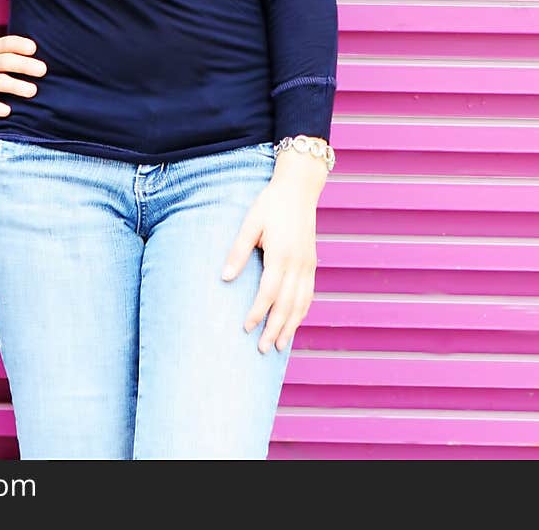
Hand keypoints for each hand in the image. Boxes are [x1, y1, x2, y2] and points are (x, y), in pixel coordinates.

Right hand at [0, 35, 47, 116]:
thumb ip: (4, 54)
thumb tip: (35, 59)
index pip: (5, 43)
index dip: (19, 44)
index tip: (33, 48)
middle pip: (6, 62)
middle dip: (25, 65)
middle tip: (42, 69)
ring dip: (16, 86)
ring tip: (32, 91)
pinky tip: (7, 111)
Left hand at [220, 159, 325, 353]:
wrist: (299, 187)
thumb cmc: (271, 203)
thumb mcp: (250, 222)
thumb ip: (238, 251)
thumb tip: (225, 278)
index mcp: (281, 253)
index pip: (269, 292)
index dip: (258, 312)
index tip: (246, 328)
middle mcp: (298, 263)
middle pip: (287, 304)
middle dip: (275, 329)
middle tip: (262, 350)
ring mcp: (308, 264)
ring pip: (301, 303)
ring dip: (290, 326)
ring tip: (279, 346)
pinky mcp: (312, 262)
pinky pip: (309, 293)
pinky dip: (302, 311)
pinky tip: (294, 322)